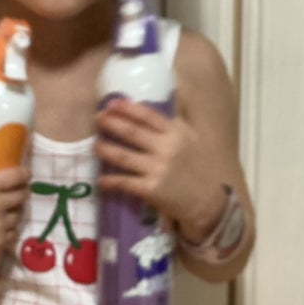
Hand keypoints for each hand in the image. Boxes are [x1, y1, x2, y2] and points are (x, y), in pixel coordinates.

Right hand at [0, 127, 30, 266]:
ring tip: (10, 208)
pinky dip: (10, 230)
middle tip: (17, 190)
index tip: (24, 172)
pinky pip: (13, 234)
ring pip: (19, 215)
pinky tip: (2, 225)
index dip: (24, 173)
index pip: (17, 176)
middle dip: (21, 191)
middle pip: (22, 195)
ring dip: (16, 210)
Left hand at [95, 100, 229, 234]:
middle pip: (132, 133)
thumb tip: (152, 109)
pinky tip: (101, 180)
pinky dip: (111, 181)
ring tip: (95, 144)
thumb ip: (173, 124)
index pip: (147, 116)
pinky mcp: (151, 189)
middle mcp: (165, 149)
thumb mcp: (192, 139)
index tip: (111, 104)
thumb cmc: (199, 168)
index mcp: (176, 134)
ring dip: (106, 149)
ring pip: (124, 157)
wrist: (208, 201)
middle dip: (112, 124)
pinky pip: (125, 183)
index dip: (127, 108)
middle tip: (98, 118)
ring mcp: (157, 169)